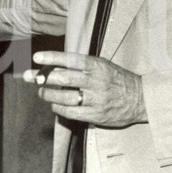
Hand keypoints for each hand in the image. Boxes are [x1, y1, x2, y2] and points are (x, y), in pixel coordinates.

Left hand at [21, 50, 145, 127]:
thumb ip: (81, 66)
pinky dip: (58, 108)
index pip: (71, 59)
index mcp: (98, 66)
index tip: (37, 57)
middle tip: (31, 76)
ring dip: (48, 94)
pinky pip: (70, 112)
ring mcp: (95, 99)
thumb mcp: (103, 66)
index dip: (52, 57)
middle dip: (43, 77)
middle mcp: (96, 81)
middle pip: (63, 79)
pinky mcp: (95, 115)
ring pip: (64, 97)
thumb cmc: (117, 80)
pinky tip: (54, 105)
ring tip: (41, 91)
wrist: (141, 99)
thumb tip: (53, 66)